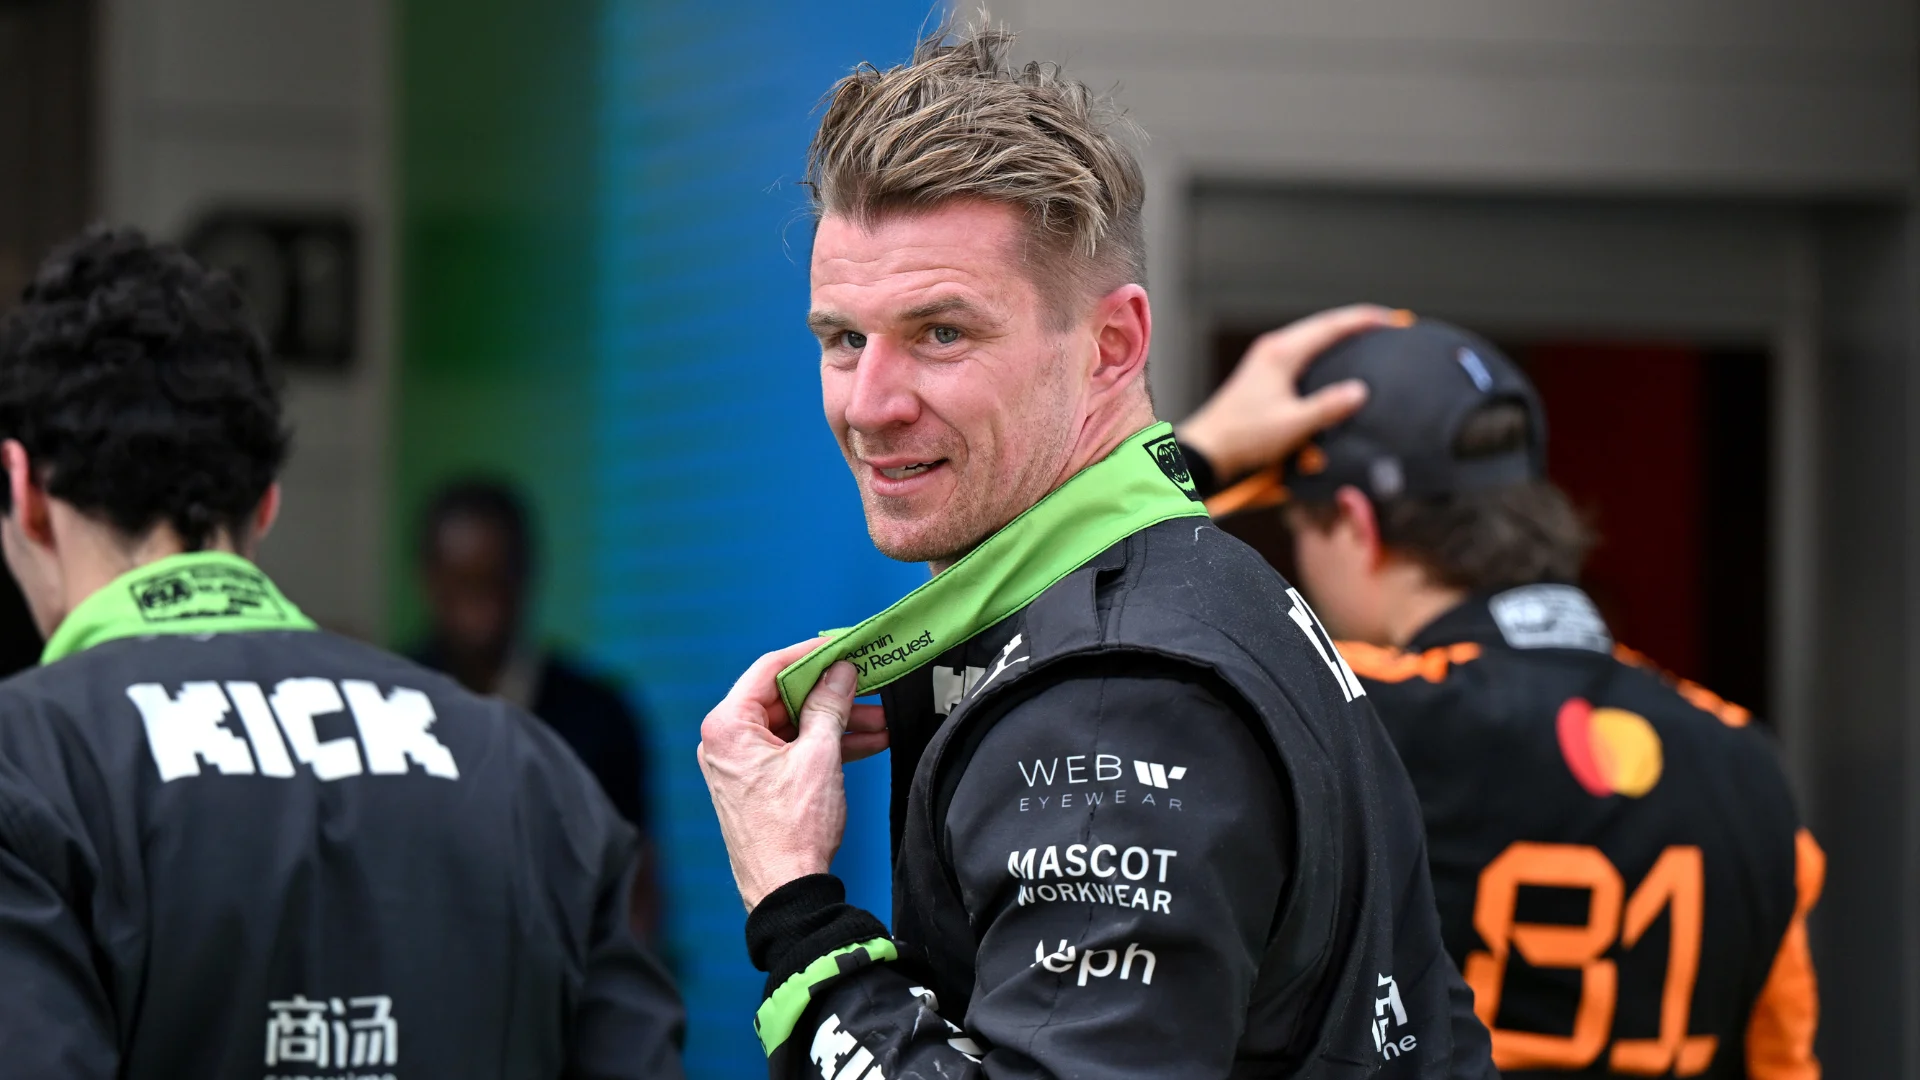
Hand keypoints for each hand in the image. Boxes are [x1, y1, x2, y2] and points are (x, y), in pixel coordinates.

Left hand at [697, 640, 887, 909]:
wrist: (786, 891)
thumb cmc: (792, 829)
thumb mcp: (819, 756)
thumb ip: (829, 706)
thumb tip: (840, 672)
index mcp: (728, 726)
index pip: (770, 669)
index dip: (811, 654)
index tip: (841, 646)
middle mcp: (726, 741)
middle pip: (783, 698)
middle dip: (831, 694)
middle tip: (867, 683)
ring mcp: (740, 764)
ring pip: (793, 726)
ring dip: (835, 722)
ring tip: (879, 721)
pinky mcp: (757, 783)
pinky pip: (793, 750)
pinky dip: (825, 746)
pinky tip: (866, 742)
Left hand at [1176, 305, 1407, 481]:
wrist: (1207, 448)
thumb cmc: (1243, 437)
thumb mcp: (1292, 425)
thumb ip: (1327, 407)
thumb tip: (1360, 390)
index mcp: (1282, 353)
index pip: (1330, 325)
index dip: (1363, 320)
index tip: (1392, 320)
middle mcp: (1274, 348)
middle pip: (1322, 325)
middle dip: (1355, 323)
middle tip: (1387, 325)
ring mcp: (1267, 359)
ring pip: (1311, 337)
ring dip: (1339, 335)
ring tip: (1368, 338)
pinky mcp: (1265, 373)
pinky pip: (1302, 351)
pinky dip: (1324, 350)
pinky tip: (1336, 362)